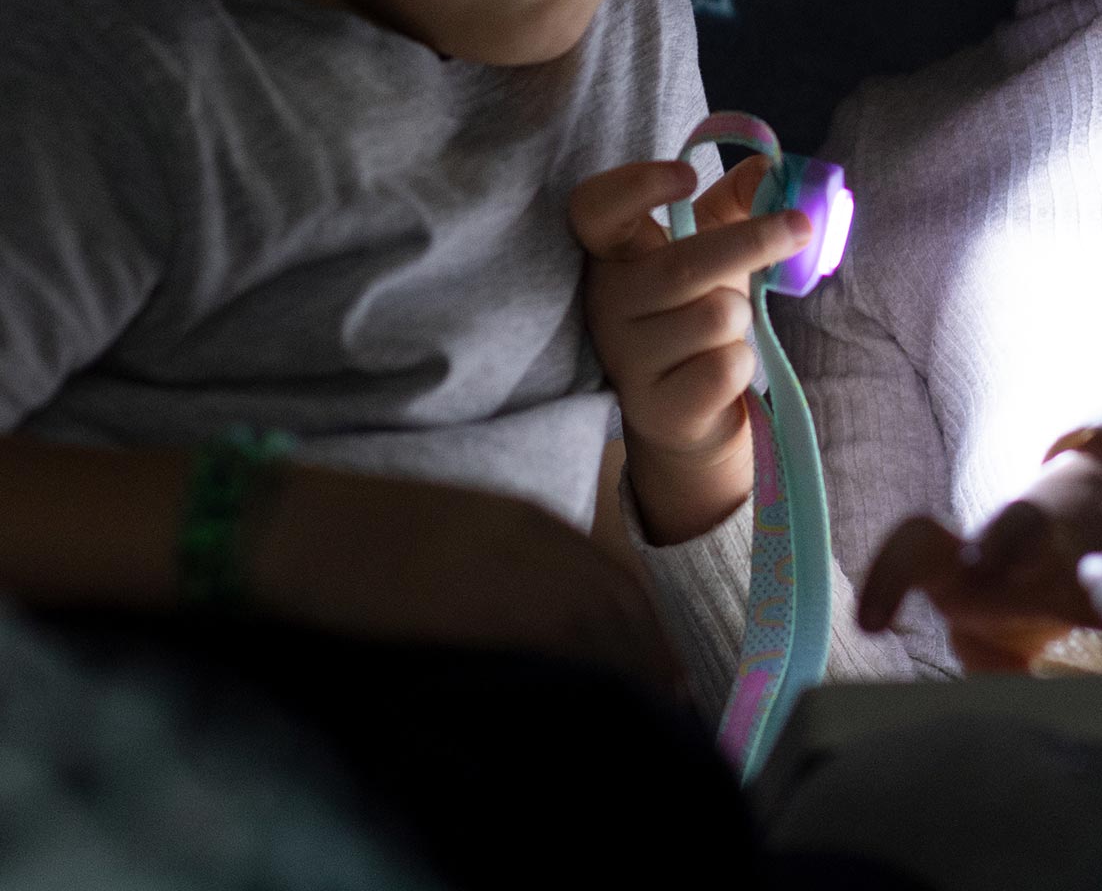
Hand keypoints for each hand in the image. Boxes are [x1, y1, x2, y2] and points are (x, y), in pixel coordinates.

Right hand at [247, 462, 682, 692]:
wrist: (286, 528)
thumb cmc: (350, 535)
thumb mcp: (447, 536)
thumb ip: (497, 568)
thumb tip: (531, 626)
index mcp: (524, 517)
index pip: (612, 577)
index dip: (645, 627)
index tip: (667, 668)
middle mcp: (534, 538)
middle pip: (619, 603)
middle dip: (653, 655)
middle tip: (678, 705)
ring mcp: (513, 570)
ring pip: (604, 627)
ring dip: (636, 672)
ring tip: (658, 721)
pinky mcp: (487, 606)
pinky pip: (565, 647)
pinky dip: (598, 678)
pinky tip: (610, 712)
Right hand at [571, 153, 813, 543]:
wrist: (688, 410)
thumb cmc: (699, 306)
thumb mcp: (714, 242)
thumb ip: (740, 198)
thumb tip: (770, 168)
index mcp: (615, 253)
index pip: (594, 208)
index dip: (635, 186)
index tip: (689, 176)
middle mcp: (607, 303)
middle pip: (682, 266)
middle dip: (753, 242)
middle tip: (802, 226)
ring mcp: (626, 359)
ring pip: (715, 316)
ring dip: (741, 315)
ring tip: (724, 329)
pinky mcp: (656, 408)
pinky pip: (725, 367)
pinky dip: (741, 363)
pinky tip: (720, 371)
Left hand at [858, 431, 1101, 673]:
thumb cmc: (1019, 570)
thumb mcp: (979, 596)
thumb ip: (964, 642)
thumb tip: (967, 717)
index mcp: (981, 544)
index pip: (925, 538)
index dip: (894, 570)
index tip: (873, 615)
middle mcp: (1042, 540)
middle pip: (1017, 526)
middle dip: (1002, 541)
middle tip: (981, 568)